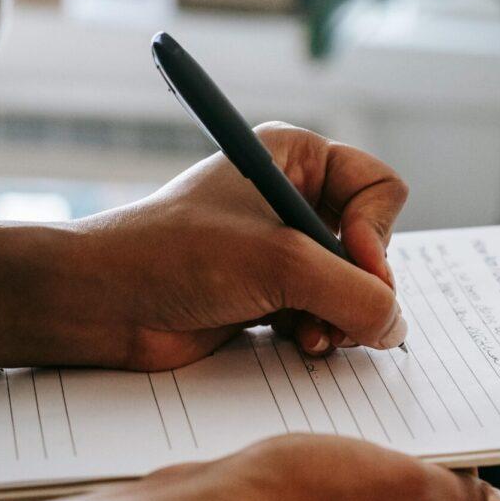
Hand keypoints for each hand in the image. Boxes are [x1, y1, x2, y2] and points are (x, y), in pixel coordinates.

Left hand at [0, 123, 408, 370]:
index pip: (379, 188)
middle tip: (337, 314)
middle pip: (371, 244)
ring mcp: (281, 248)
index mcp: (295, 157)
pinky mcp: (269, 292)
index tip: (354, 264)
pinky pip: (324, 313)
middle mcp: (293, 197)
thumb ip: (354, 293)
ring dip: (340, 317)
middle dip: (359, 286)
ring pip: (351, 286)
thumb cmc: (175, 255)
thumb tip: (396, 327)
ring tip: (312, 335)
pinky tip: (298, 343)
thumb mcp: (279, 263)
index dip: (377, 233)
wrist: (104, 303)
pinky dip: (321, 332)